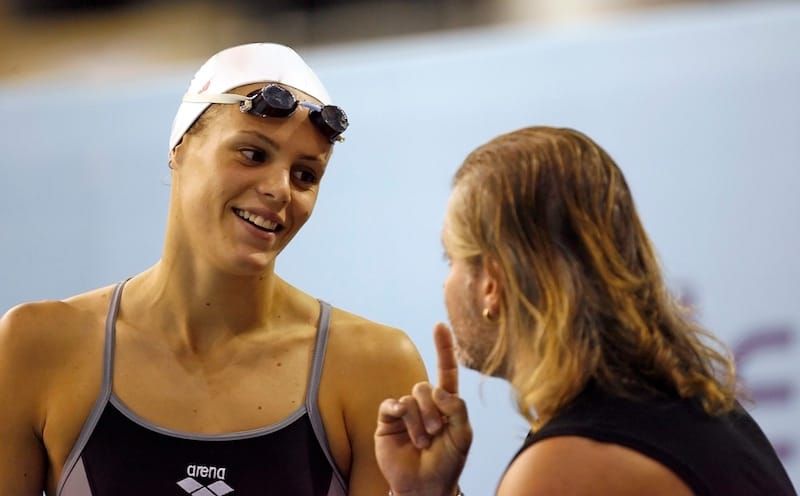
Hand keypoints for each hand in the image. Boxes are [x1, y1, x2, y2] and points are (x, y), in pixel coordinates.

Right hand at [374, 323, 472, 495]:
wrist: (425, 486)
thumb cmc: (447, 462)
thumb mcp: (462, 437)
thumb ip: (457, 409)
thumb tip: (438, 389)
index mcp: (445, 404)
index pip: (445, 371)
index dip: (443, 348)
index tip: (440, 325)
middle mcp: (424, 404)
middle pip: (426, 387)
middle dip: (433, 410)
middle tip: (436, 433)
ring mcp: (405, 412)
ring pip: (411, 398)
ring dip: (420, 421)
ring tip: (423, 442)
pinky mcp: (387, 420)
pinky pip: (392, 405)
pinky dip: (400, 413)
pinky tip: (403, 423)